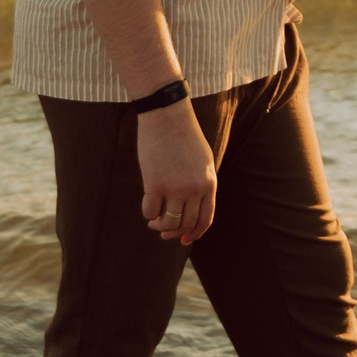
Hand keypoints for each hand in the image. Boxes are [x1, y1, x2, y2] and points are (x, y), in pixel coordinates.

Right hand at [138, 104, 216, 244]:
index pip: (205, 219)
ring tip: (154, 221)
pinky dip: (148, 214)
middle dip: (174, 233)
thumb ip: (202, 184)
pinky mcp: (154, 184)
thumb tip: (193, 209)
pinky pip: (150, 211)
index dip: (194, 234)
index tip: (184, 240)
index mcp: (209, 183)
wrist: (167, 116)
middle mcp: (194, 189)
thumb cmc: (184, 136)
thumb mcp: (204, 161)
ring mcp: (175, 188)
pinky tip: (147, 207)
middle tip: (164, 231)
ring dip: (160, 226)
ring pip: (168, 222)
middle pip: (186, 224)